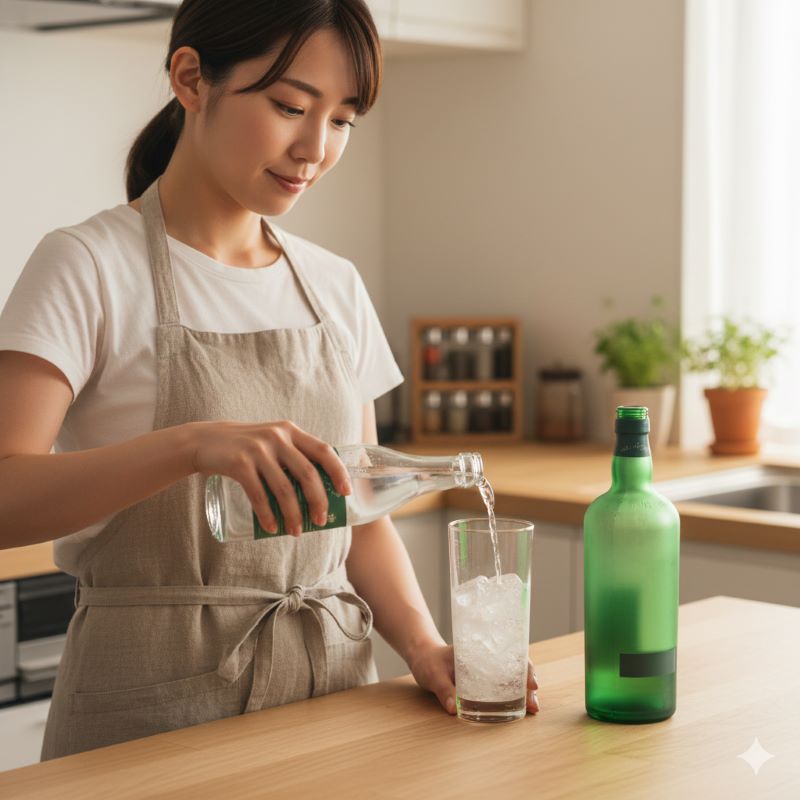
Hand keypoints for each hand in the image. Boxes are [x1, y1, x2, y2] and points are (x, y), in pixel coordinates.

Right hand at [188, 420, 350, 536]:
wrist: (204, 440)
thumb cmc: (246, 446)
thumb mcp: (272, 440)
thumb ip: (292, 455)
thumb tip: (320, 489)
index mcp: (290, 431)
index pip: (323, 450)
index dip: (338, 472)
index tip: (346, 493)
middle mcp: (277, 437)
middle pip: (307, 474)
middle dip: (318, 501)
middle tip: (321, 521)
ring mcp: (257, 450)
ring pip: (284, 489)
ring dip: (293, 514)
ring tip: (297, 532)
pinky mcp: (239, 464)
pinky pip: (259, 495)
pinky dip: (267, 515)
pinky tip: (272, 528)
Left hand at [408, 642, 539, 715]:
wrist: (423, 658)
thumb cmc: (429, 661)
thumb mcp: (433, 674)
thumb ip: (443, 689)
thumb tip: (453, 709)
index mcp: (479, 651)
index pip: (509, 654)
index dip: (524, 666)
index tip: (531, 682)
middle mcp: (487, 659)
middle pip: (516, 667)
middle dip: (529, 684)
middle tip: (534, 703)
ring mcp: (486, 670)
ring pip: (513, 678)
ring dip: (524, 692)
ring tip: (533, 709)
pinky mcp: (482, 681)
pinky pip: (502, 687)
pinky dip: (514, 697)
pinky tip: (521, 709)